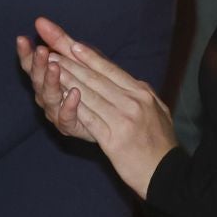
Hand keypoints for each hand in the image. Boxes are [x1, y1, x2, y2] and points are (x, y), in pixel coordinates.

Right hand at [17, 30, 98, 143]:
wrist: (119, 114)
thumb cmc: (96, 82)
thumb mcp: (80, 57)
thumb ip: (60, 42)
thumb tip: (39, 20)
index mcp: (47, 79)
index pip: (31, 65)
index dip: (25, 54)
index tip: (22, 39)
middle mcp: (48, 97)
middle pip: (38, 81)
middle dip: (38, 65)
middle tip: (41, 51)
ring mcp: (58, 113)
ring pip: (49, 99)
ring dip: (51, 82)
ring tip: (55, 67)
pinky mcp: (72, 127)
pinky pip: (67, 118)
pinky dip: (69, 105)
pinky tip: (74, 92)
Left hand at [21, 17, 177, 197]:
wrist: (168, 175)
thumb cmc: (161, 145)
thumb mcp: (159, 111)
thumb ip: (143, 95)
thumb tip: (134, 83)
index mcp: (141, 93)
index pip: (110, 69)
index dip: (88, 55)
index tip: (70, 42)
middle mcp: (133, 101)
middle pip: (95, 76)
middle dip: (69, 59)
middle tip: (49, 45)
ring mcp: (124, 119)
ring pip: (89, 93)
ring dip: (65, 77)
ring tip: (47, 63)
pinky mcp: (114, 139)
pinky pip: (89, 117)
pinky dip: (73, 104)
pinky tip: (60, 95)